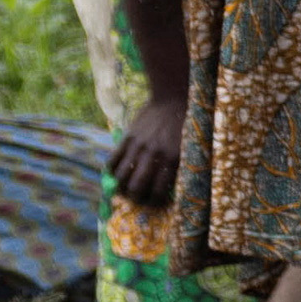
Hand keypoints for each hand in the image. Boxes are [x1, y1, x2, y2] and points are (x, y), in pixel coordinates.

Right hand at [106, 92, 182, 208]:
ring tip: (124, 189)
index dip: (153, 202)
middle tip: (136, 199)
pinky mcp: (127, 138)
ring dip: (120, 187)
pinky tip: (116, 173)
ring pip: (121, 176)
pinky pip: (113, 160)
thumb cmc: (186, 125)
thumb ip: (179, 166)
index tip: (153, 203)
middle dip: (134, 199)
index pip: (157, 191)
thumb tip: (170, 188)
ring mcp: (139, 146)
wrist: (173, 98)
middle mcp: (154, 155)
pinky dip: (111, 171)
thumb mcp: (189, 147)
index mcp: (173, 159)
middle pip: (136, 187)